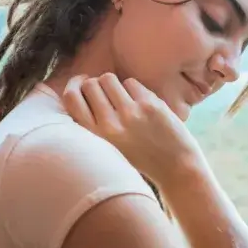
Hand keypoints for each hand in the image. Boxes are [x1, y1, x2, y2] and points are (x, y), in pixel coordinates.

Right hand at [62, 73, 205, 187]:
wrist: (176, 168)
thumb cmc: (139, 159)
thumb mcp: (108, 148)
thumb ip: (94, 124)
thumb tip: (83, 90)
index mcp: (95, 138)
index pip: (72, 98)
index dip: (75, 85)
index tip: (81, 83)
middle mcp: (109, 125)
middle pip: (90, 85)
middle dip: (96, 84)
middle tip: (106, 93)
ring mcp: (130, 113)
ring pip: (108, 79)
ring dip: (114, 84)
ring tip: (123, 97)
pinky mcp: (149, 105)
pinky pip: (131, 82)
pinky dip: (133, 89)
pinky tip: (140, 103)